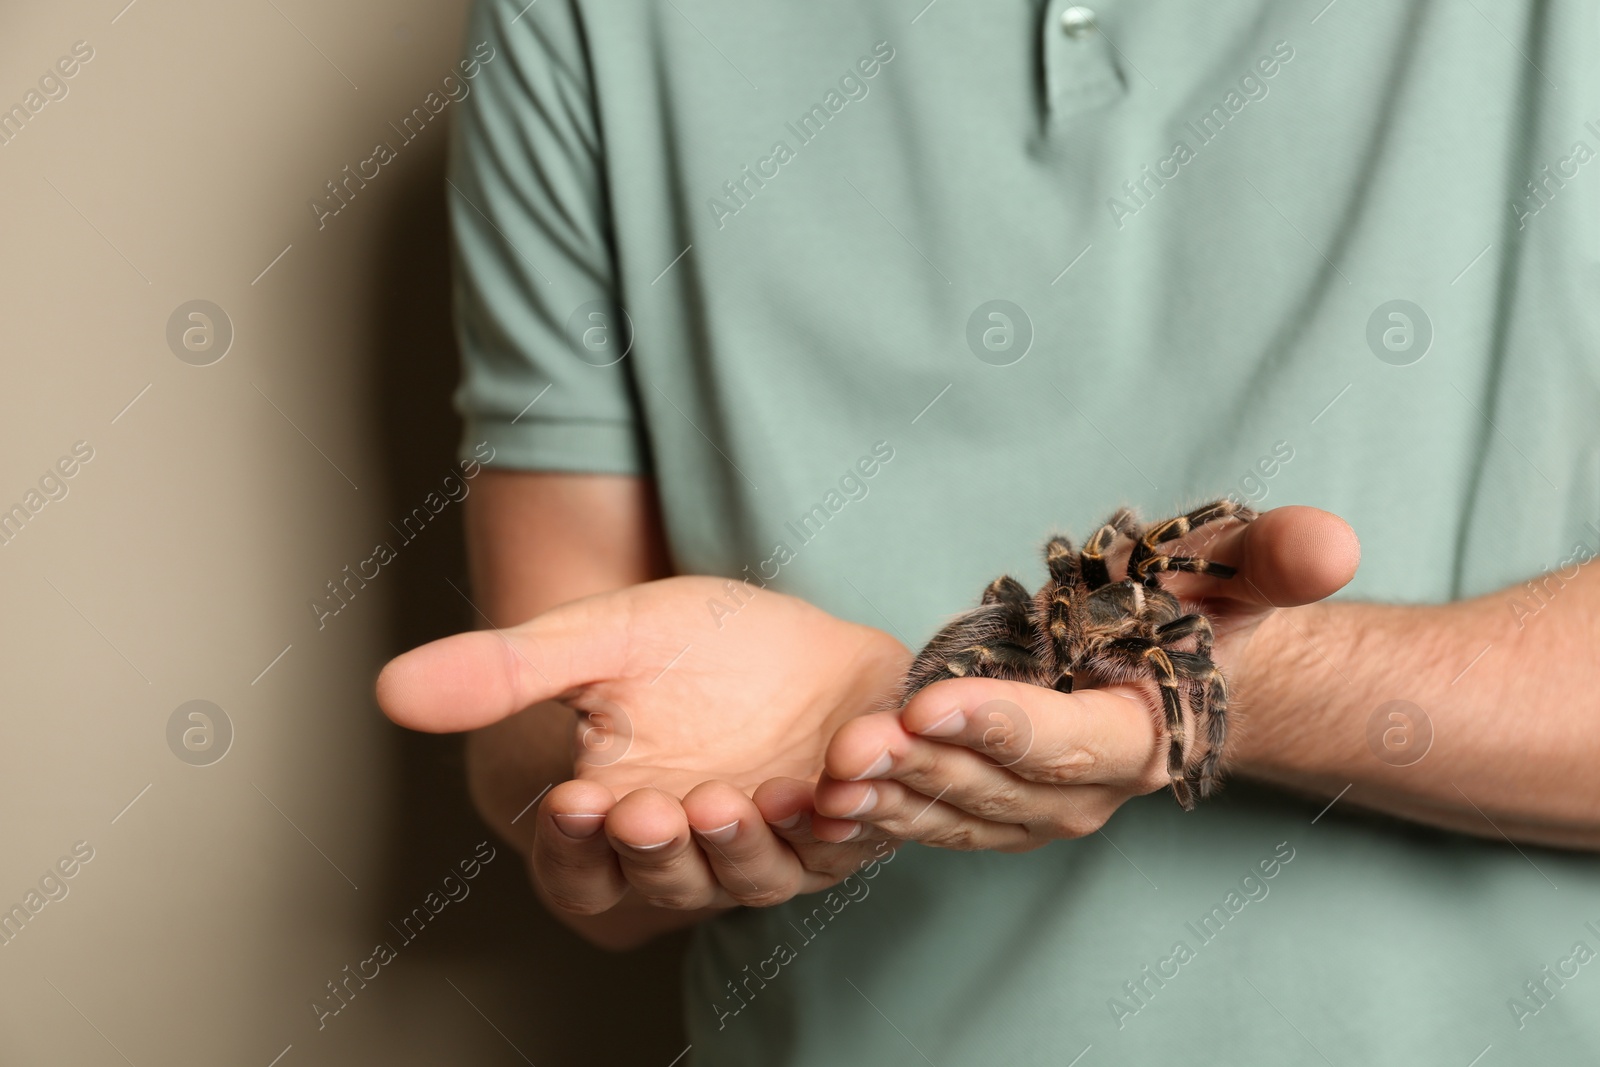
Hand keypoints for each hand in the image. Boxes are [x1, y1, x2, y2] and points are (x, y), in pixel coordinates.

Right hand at [376, 576, 908, 919]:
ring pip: (756, 876)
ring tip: (732, 799)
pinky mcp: (844, 821)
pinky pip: (849, 839)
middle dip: (659, 850)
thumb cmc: (683, 645)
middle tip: (650, 808)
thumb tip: (390, 689)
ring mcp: (773, 843)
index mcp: (618, 825)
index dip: (574, 847)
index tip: (571, 797)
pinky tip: (834, 778)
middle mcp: (694, 851)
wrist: (783, 633)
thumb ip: (507, 670)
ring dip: (745, 847)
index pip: (581, 871)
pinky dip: (844, 817)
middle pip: (668, 881)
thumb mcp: (598, 640)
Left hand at [805, 505, 1360, 848]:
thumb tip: (1331, 543)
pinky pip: (929, 816)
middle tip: (846, 744)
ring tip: (819, 779)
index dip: (999, 725)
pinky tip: (816, 798)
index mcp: (1141, 739)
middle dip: (918, 767)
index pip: (1067, 743)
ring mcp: (1033, 807)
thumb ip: (1274, 558)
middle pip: (994, 788)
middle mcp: (1086, 791)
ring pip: (953, 814)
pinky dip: (877, 812)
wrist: (1182, 665)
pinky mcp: (989, 802)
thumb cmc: (1205, 611)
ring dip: (886, 801)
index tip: (926, 699)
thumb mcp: (1238, 571)